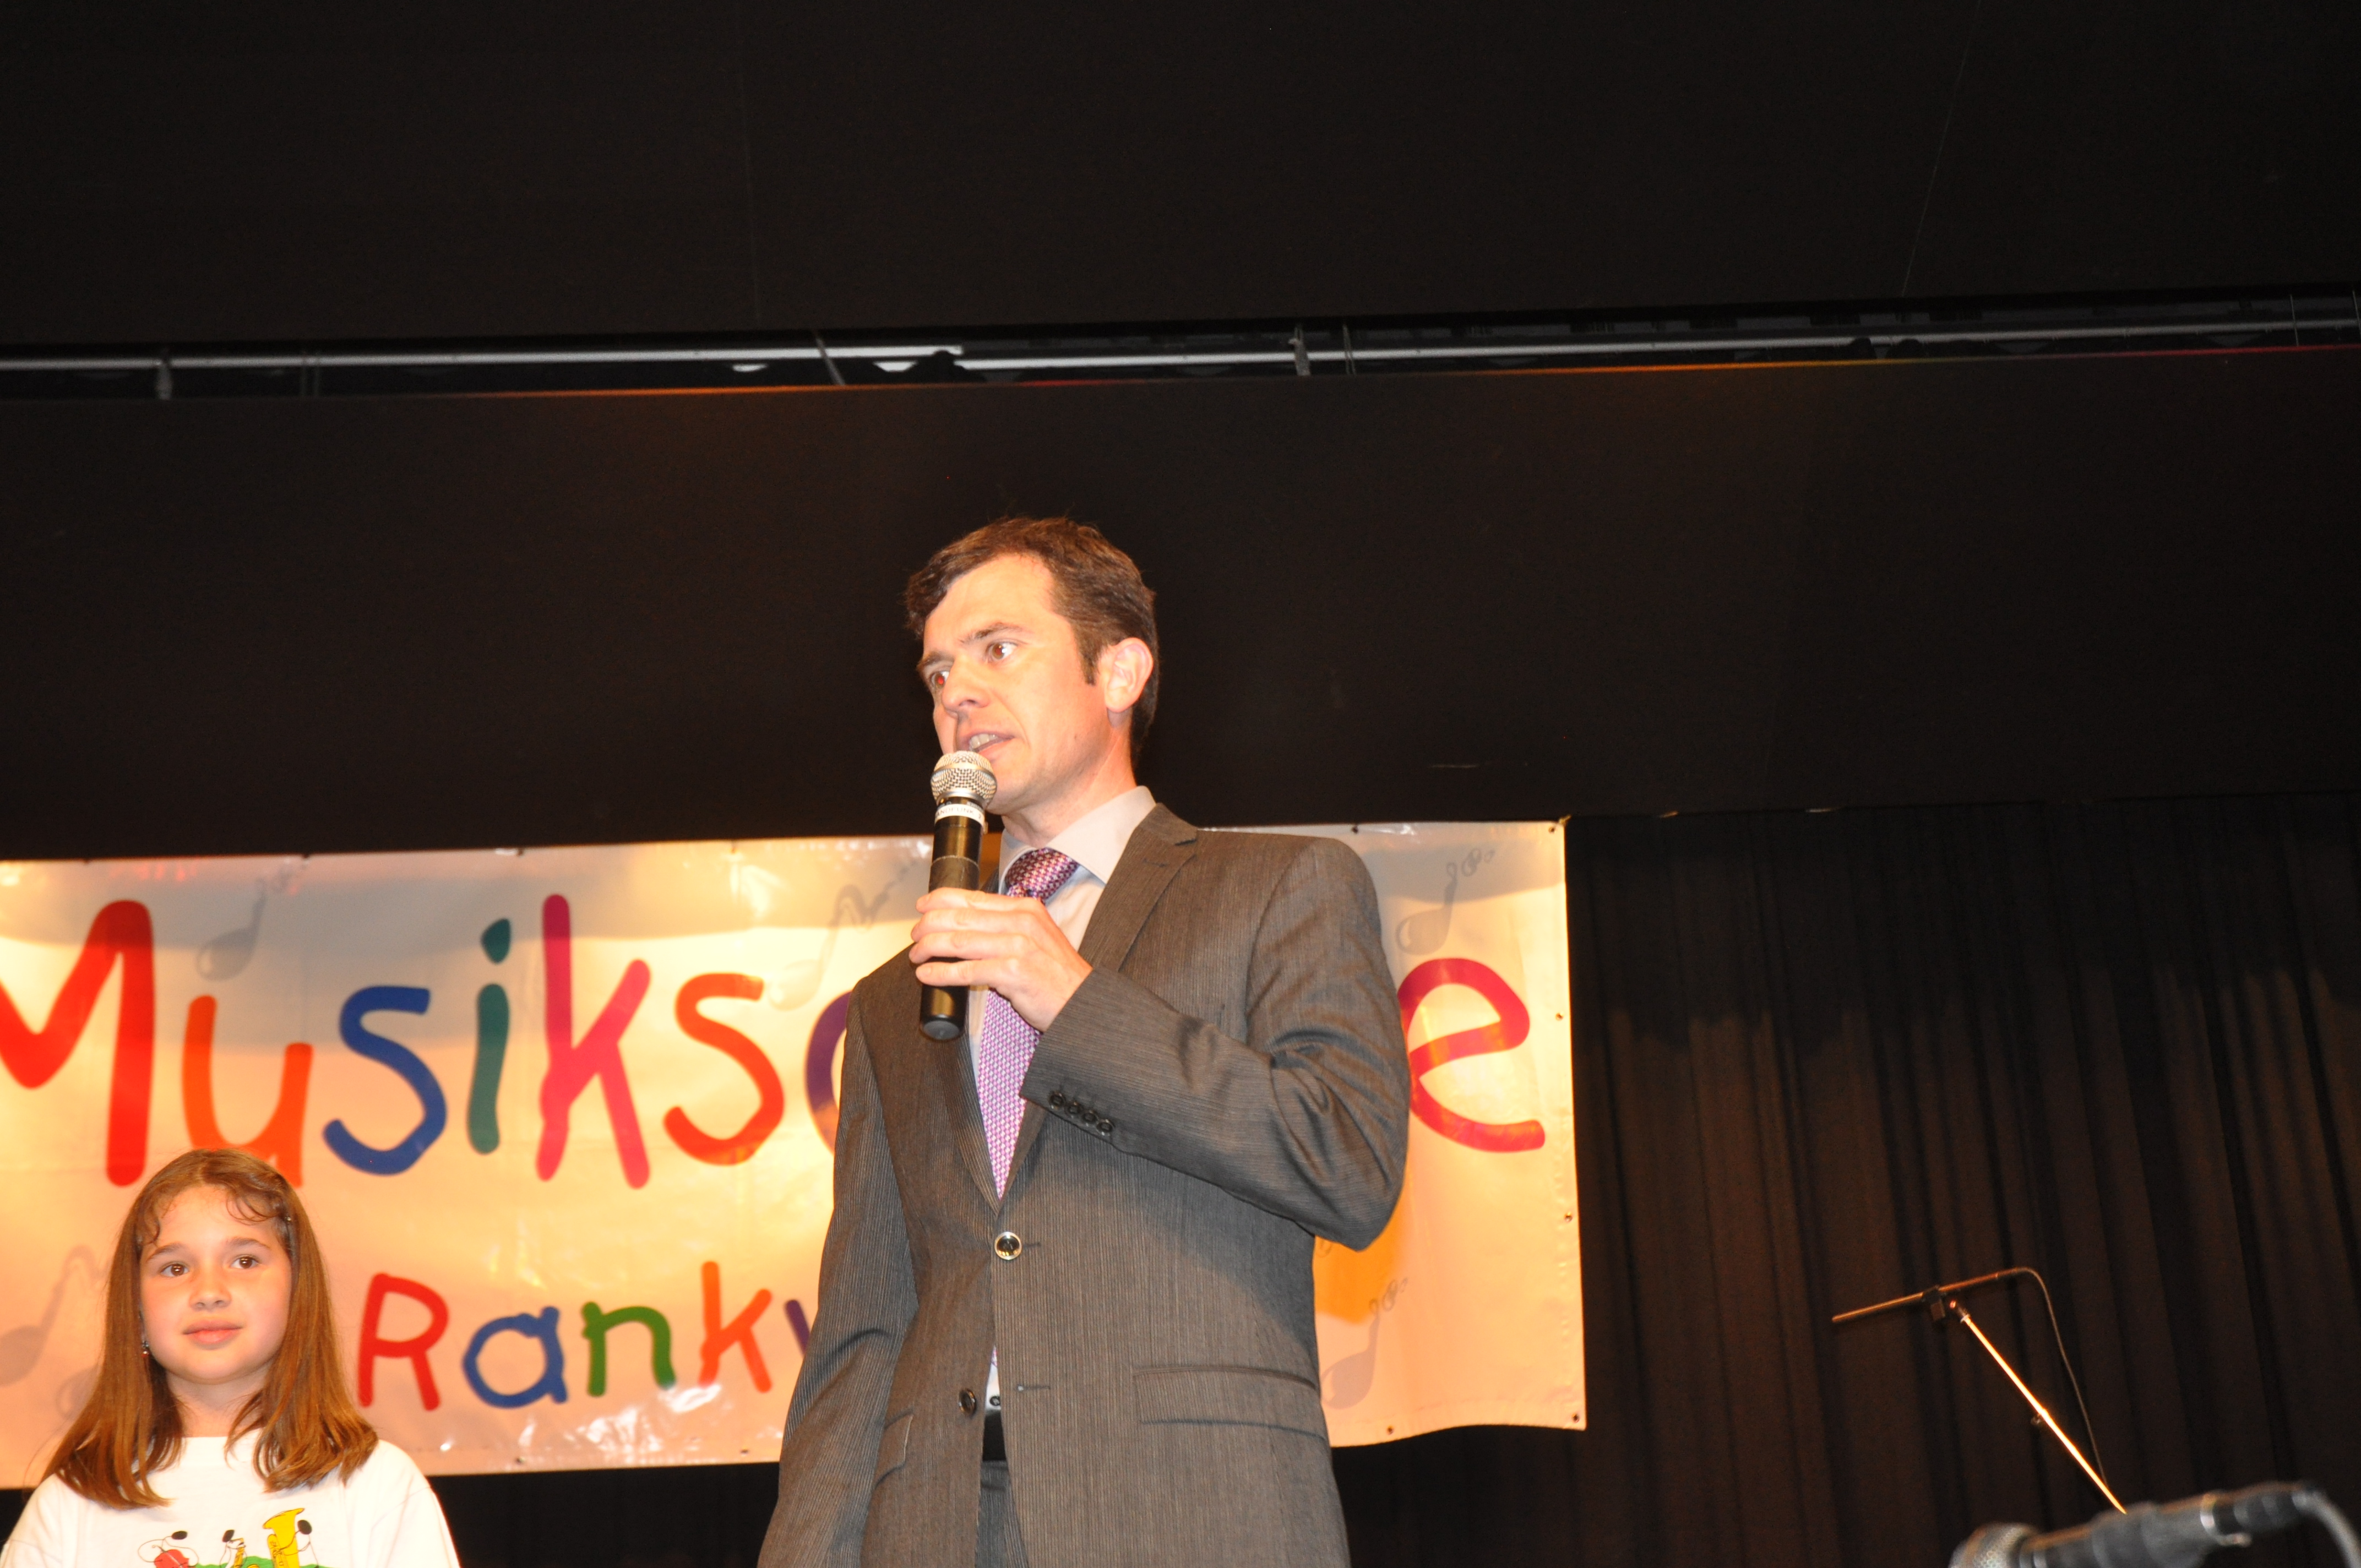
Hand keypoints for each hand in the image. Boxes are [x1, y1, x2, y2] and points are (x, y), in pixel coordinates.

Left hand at [910, 888, 1092, 1031]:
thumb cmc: (1055, 975)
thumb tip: (967, 926)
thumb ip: (1008, 926)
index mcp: (1025, 908)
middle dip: (929, 925)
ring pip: (959, 941)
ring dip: (930, 948)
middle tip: (915, 936)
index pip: (973, 897)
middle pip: (961, 917)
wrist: (1082, 1003)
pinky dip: (941, 973)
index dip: (941, 899)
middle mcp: (1021, 922)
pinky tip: (927, 975)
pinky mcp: (1013, 973)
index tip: (922, 906)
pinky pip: (967, 971)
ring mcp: (1018, 946)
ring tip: (916, 956)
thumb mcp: (1036, 937)